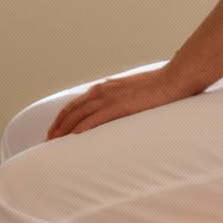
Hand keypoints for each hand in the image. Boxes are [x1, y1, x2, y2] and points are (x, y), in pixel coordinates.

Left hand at [47, 66, 200, 139]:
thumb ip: (122, 103)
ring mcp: (110, 97)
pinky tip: (73, 136)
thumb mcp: (134, 95)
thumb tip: (119, 117)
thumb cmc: (159, 89)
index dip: (63, 118)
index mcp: (105, 88)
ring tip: (54, 142)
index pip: (76, 104)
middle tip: (48, 140)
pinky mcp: (119, 106)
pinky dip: (81, 127)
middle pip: (71, 109)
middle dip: (57, 125)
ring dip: (64, 128)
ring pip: (78, 114)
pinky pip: (95, 118)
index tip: (55, 130)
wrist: (174, 80)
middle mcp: (102, 90)